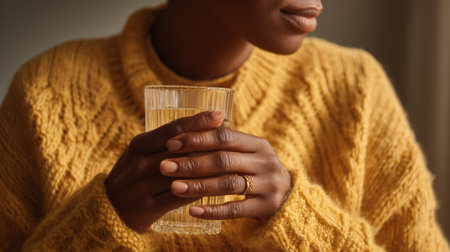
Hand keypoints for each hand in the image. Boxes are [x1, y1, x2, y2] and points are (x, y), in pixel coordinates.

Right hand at [105, 111, 222, 232]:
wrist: (108, 209)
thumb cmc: (134, 175)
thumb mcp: (142, 153)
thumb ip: (165, 142)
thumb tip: (200, 126)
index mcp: (139, 145)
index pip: (173, 129)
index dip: (197, 121)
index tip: (219, 114)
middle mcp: (140, 163)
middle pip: (181, 150)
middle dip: (209, 144)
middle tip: (233, 139)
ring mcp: (142, 186)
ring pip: (183, 174)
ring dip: (208, 168)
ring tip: (231, 162)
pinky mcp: (147, 208)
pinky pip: (180, 197)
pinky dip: (199, 191)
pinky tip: (216, 187)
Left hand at [159, 126, 291, 221]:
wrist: (287, 198)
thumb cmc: (256, 172)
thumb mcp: (248, 153)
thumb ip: (225, 144)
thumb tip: (184, 131)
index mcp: (258, 144)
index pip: (224, 136)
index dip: (197, 139)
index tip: (171, 144)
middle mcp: (265, 162)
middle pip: (224, 159)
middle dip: (191, 162)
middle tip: (165, 166)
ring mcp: (268, 185)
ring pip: (228, 183)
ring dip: (198, 185)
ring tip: (174, 187)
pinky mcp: (266, 206)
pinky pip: (235, 209)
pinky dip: (213, 210)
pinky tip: (193, 211)